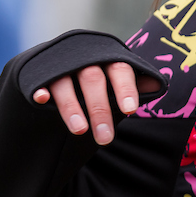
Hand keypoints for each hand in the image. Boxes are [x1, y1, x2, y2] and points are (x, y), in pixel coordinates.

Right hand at [31, 62, 160, 144]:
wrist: (65, 58)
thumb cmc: (102, 74)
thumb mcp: (118, 77)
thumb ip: (135, 82)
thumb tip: (157, 85)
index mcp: (108, 57)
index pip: (120, 70)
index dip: (126, 89)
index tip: (130, 110)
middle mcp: (85, 58)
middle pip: (94, 80)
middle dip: (100, 109)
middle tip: (106, 139)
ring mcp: (61, 65)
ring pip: (66, 82)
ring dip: (71, 106)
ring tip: (80, 131)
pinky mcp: (40, 73)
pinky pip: (38, 81)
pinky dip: (39, 90)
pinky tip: (40, 100)